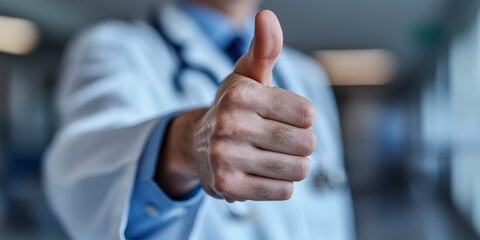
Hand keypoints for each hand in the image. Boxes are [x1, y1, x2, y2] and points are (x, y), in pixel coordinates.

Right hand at [191, 10, 316, 201]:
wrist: (196, 145)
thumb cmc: (234, 106)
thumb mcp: (248, 75)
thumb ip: (265, 48)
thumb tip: (267, 16)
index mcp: (241, 94)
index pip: (307, 114)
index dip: (302, 118)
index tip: (284, 117)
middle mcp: (230, 124)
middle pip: (306, 143)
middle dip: (300, 144)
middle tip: (279, 140)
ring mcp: (226, 157)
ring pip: (297, 169)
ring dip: (293, 165)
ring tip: (272, 156)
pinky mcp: (228, 186)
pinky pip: (283, 191)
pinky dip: (280, 184)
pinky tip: (262, 174)